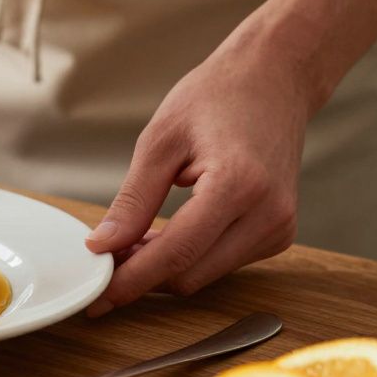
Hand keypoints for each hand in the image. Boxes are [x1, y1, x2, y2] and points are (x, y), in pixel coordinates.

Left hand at [84, 35, 316, 315]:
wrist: (274, 78)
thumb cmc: (217, 97)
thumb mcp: (160, 141)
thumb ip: (132, 200)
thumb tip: (103, 245)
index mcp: (238, 187)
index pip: (175, 254)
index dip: (131, 280)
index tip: (96, 298)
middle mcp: (268, 215)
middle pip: (190, 275)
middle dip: (143, 275)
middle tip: (105, 257)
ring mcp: (280, 227)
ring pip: (206, 275)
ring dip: (165, 268)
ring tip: (132, 239)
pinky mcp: (280, 232)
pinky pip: (222, 262)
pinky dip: (189, 258)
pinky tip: (165, 234)